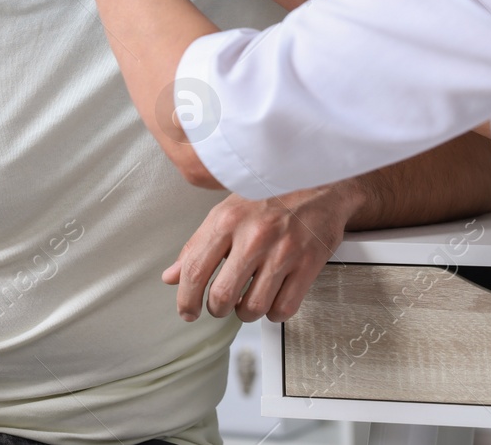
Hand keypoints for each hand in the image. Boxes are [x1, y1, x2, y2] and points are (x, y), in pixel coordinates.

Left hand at [166, 185, 357, 322]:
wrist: (318, 177)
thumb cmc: (270, 193)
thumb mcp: (226, 210)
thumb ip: (197, 245)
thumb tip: (171, 276)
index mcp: (228, 220)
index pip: (195, 270)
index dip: (186, 299)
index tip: (188, 311)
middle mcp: (254, 236)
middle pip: (222, 295)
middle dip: (216, 309)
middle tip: (219, 305)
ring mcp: (283, 251)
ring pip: (253, 307)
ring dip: (245, 312)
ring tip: (245, 301)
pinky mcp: (309, 262)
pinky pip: (284, 307)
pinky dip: (274, 313)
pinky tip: (271, 300)